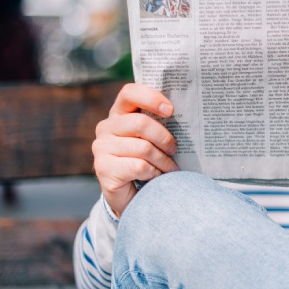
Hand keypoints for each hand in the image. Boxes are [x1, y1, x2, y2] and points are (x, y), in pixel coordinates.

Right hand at [92, 83, 178, 216]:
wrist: (132, 196)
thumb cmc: (148, 160)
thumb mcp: (153, 139)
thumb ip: (160, 123)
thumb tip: (187, 113)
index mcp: (119, 114)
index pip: (129, 92)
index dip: (151, 98)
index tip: (171, 110)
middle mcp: (106, 127)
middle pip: (141, 123)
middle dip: (164, 138)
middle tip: (174, 149)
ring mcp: (101, 147)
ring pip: (143, 147)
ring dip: (163, 160)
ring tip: (170, 168)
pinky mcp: (103, 168)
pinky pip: (139, 166)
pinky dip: (154, 173)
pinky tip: (156, 177)